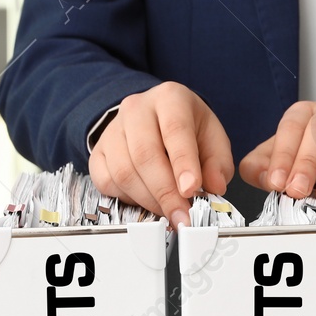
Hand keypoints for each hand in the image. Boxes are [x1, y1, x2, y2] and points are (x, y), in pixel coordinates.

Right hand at [88, 82, 233, 228]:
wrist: (157, 119)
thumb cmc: (188, 129)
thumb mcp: (213, 138)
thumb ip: (218, 163)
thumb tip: (215, 186)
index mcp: (170, 99)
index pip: (175, 130)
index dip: (183, 164)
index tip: (191, 191)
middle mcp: (137, 109)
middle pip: (145, 154)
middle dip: (166, 192)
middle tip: (182, 215)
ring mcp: (113, 129)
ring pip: (124, 171)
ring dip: (148, 199)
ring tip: (169, 211)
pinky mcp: (97, 150)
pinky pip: (105, 181)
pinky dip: (127, 198)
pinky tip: (146, 200)